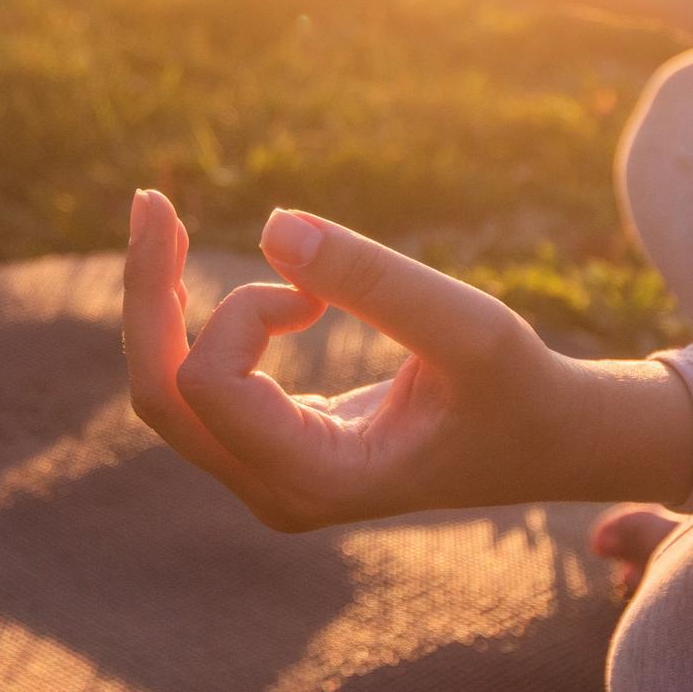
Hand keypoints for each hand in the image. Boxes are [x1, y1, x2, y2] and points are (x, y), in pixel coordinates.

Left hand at [121, 190, 692, 531]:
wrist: (545, 440)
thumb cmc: (516, 386)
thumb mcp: (470, 325)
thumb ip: (375, 280)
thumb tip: (270, 224)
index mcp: (319, 480)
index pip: (209, 388)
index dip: (238, 312)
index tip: (313, 292)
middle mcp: (278, 492)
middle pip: (160, 396)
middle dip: (147, 295)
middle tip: (151, 199)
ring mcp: (267, 478)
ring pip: (166, 393)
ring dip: (158, 305)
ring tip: (162, 216)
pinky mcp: (269, 451)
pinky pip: (197, 389)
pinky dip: (187, 321)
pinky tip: (196, 267)